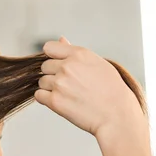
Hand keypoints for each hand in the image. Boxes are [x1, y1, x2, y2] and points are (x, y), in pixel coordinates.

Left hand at [35, 38, 149, 151]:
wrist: (116, 115)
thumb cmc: (111, 90)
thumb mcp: (98, 63)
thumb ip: (76, 52)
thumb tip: (61, 40)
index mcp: (79, 54)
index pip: (49, 48)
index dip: (53, 57)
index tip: (60, 66)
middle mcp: (67, 67)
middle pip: (44, 66)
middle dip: (53, 74)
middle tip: (70, 85)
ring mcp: (60, 84)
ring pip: (42, 81)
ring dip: (50, 88)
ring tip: (69, 95)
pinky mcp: (55, 101)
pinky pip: (39, 96)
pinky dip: (46, 99)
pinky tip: (62, 102)